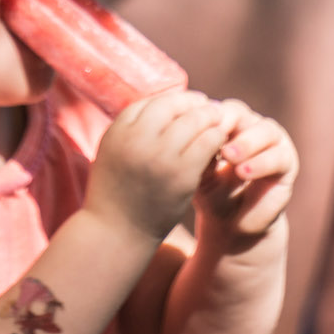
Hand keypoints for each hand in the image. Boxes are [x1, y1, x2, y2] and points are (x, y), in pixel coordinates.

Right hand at [86, 90, 228, 240]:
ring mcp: (160, 156)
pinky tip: (220, 145)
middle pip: (173, 106)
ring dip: (210, 119)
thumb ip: (132, 130)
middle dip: (194, 104)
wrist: (116, 233)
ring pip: (195, 121)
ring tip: (218, 124)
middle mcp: (137, 139)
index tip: (188, 104)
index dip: (173, 101)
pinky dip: (217, 138)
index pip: (151, 102)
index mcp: (118, 131)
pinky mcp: (182, 174)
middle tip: (209, 109)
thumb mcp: (113, 153)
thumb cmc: (116, 193)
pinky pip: (208, 143)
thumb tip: (163, 106)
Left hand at [194, 99, 298, 236]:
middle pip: (240, 112)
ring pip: (265, 129)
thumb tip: (193, 132)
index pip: (215, 108)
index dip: (205, 115)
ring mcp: (272, 142)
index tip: (191, 126)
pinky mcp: (287, 163)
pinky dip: (261, 162)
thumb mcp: (198, 170)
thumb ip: (198, 151)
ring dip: (246, 141)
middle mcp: (249, 127)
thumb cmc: (210, 191)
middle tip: (212, 135)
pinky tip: (243, 172)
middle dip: (225, 122)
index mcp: (224, 123)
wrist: (231, 223)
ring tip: (229, 156)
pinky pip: (279, 156)